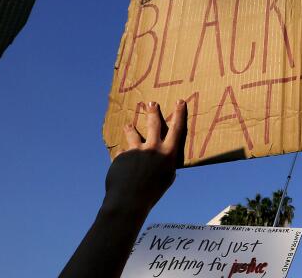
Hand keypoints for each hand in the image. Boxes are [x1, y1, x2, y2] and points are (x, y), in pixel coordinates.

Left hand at [103, 100, 187, 216]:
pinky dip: (122, 158)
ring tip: (128, 125)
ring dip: (130, 128)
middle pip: (153, 124)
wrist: (129, 200)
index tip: (180, 102)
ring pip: (132, 133)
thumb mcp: (167, 178)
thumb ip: (166, 164)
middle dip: (152, 112)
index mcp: (168, 153)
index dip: (179, 114)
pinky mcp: (121, 155)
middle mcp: (152, 148)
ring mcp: (135, 150)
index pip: (176, 129)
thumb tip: (165, 158)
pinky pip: (122, 153)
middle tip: (150, 103)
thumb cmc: (152, 192)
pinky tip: (121, 168)